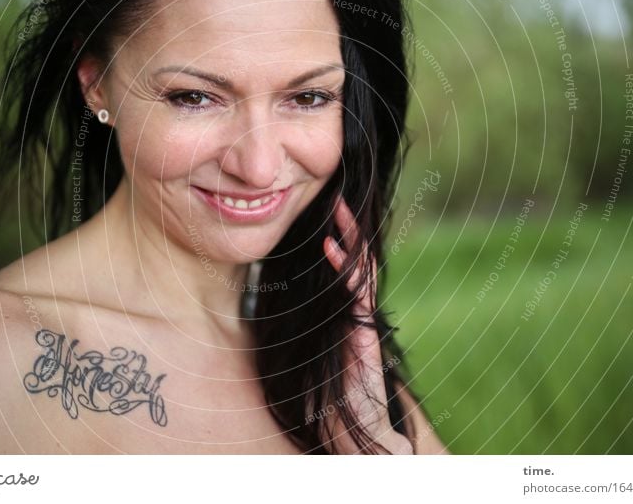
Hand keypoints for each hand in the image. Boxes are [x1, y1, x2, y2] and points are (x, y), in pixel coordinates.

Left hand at [321, 196, 411, 454]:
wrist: (356, 431)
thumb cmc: (331, 400)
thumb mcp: (311, 359)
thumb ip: (304, 336)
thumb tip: (269, 320)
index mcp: (345, 317)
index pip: (344, 272)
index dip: (338, 244)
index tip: (325, 219)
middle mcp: (356, 315)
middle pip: (355, 263)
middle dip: (347, 231)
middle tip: (336, 200)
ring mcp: (361, 322)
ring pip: (359, 271)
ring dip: (349, 239)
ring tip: (339, 210)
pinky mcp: (363, 333)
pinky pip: (355, 295)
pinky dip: (344, 270)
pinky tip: (332, 249)